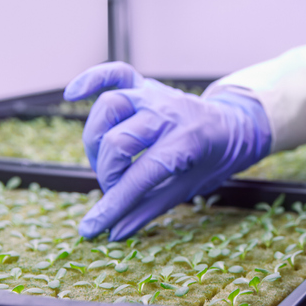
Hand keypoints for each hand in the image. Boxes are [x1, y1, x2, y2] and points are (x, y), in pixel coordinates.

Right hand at [64, 62, 272, 240]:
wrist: (234, 126)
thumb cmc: (210, 161)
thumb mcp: (187, 190)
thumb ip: (148, 210)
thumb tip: (113, 232)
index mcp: (187, 142)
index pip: (141, 175)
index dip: (114, 204)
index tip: (92, 227)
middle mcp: (168, 113)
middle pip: (118, 141)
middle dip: (108, 174)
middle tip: (114, 190)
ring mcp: (155, 95)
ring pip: (109, 107)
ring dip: (96, 139)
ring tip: (106, 161)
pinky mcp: (145, 85)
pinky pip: (115, 73)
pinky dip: (91, 79)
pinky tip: (72, 94)